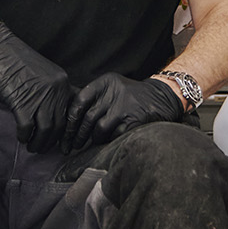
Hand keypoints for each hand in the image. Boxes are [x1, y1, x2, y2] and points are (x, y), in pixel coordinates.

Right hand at [0, 25, 73, 153]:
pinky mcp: (21, 102)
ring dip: (38, 143)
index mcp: (62, 83)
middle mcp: (55, 90)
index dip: (65, 131)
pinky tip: (21, 137)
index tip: (60, 141)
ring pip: (46, 131)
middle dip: (51, 141)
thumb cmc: (17, 61)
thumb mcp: (43, 74)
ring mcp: (39, 97)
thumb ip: (52, 91)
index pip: (70, 113)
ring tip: (32, 147)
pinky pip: (27, 128)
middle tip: (43, 147)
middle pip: (59, 126)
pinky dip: (24, 137)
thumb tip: (55, 114)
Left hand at [62, 73, 186, 152]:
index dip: (70, 119)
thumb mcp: (113, 88)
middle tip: (71, 145)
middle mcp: (114, 92)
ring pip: (99, 129)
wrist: (162, 96)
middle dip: (77, 135)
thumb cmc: (131, 96)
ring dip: (93, 139)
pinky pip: (114, 135)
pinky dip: (108, 141)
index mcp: (105, 82)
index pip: (79, 100)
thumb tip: (70, 121)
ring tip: (91, 143)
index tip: (65, 133)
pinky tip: (107, 142)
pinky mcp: (134, 120)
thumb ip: (95, 99)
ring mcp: (125, 106)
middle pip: (88, 118)